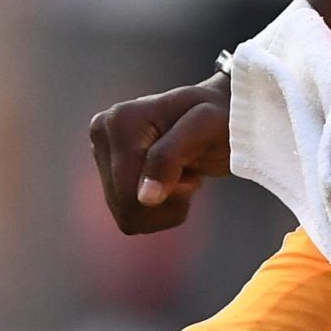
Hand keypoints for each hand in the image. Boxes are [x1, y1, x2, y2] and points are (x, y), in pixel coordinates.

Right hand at [89, 74, 231, 234]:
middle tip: (190, 174)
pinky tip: (174, 180)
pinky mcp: (111, 171)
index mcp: (119, 121)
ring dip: (166, 206)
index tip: (193, 172)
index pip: (127, 192)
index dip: (167, 196)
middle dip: (167, 201)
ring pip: (127, 216)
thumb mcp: (207, 127)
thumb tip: (143, 198)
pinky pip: (130, 216)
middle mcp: (103, 134)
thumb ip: (170, 156)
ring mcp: (104, 154)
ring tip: (184, 174)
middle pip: (125, 208)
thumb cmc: (223, 117)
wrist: (227, 114)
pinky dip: (161, 208)